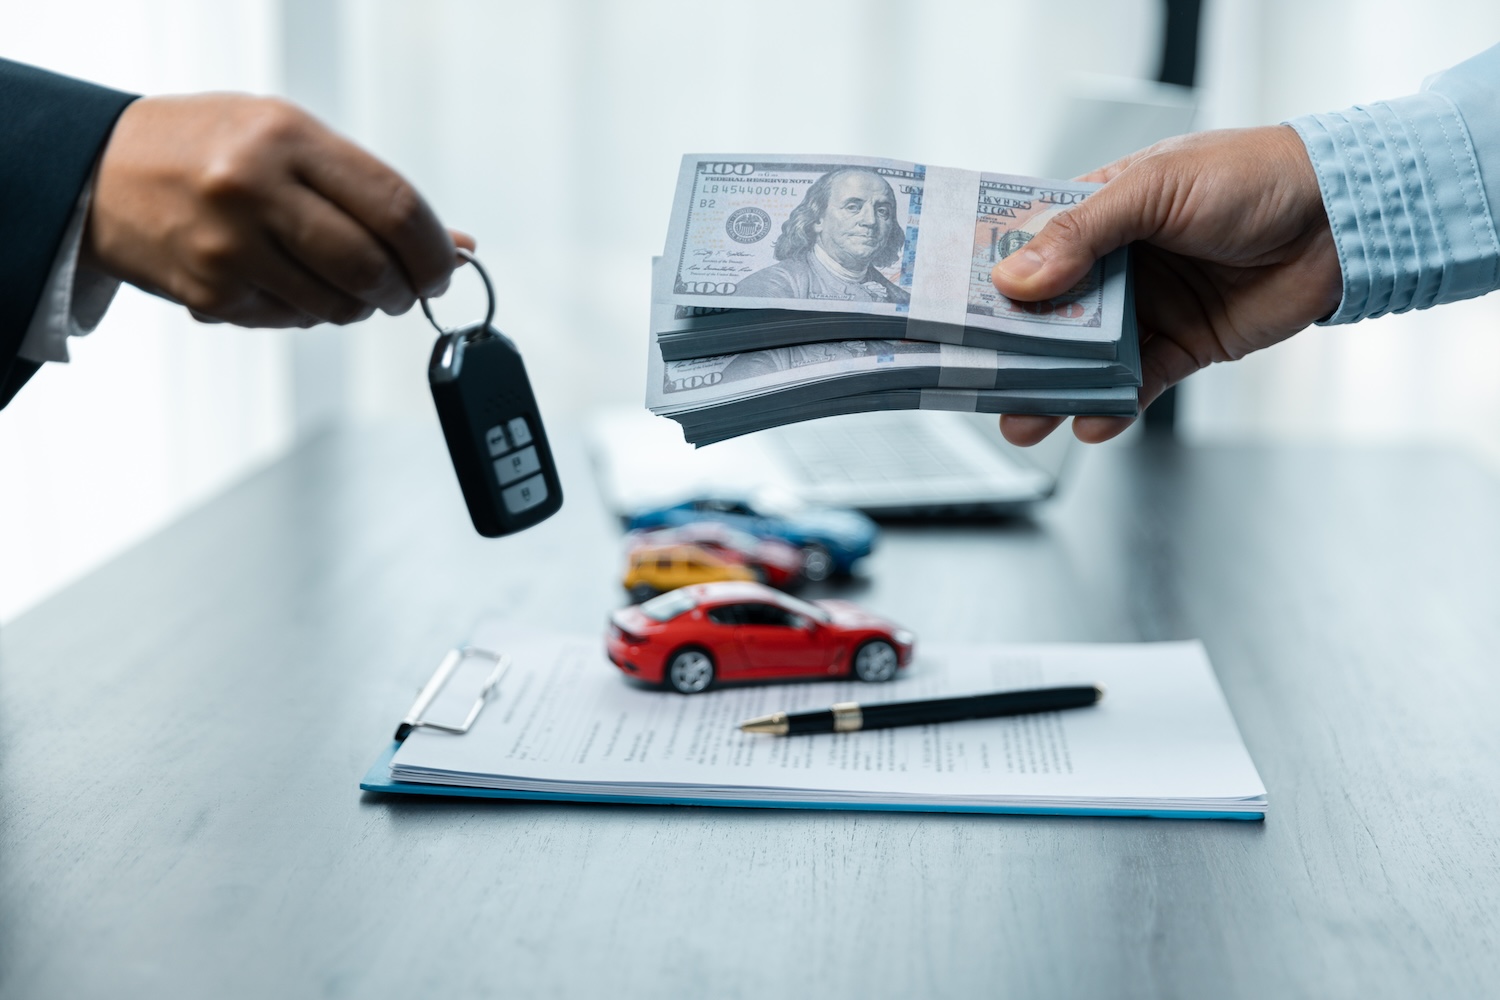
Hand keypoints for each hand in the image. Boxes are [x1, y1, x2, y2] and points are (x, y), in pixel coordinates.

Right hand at [84, 94, 475, 327]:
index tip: (446, 267)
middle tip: (405, 289)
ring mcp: (230, 246)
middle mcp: (256, 188)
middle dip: (405, 290)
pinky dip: (309, 311)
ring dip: (359, 306)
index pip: (395, 207)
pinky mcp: (212, 294)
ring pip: (338, 306)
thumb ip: (372, 190)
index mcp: (287, 137)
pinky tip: (288, 281)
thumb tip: (460, 247)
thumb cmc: (208, 148)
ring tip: (341, 281)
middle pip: (373, 266)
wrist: (99, 171)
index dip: (435, 250)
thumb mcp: (291, 139)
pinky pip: (294, 321)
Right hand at [990, 125, 1341, 444]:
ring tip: (1022, 421)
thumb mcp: (1155, 191)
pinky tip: (1090, 422)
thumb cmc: (1253, 178)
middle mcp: (1114, 264)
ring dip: (1050, 391)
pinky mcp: (1181, 348)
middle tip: (974, 381)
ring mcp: (1145, 309)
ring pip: (1081, 358)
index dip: (984, 280)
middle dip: (1009, 351)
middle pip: (1044, 315)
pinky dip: (1109, 409)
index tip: (944, 313)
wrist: (1344, 220)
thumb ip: (1083, 234)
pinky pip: (1134, 387)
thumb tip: (1014, 280)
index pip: (1024, 248)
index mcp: (1098, 211)